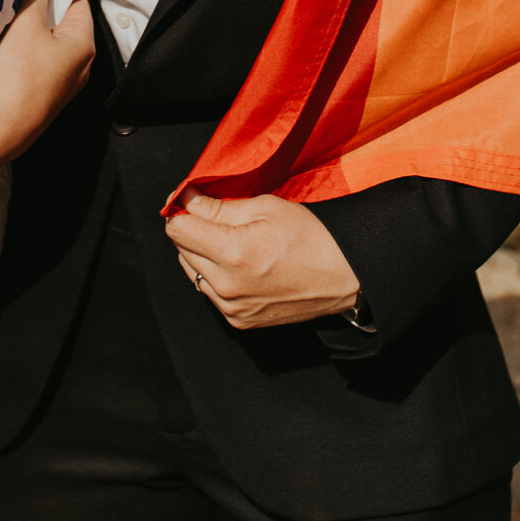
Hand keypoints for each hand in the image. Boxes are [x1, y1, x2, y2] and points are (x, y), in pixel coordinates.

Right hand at [0, 0, 94, 158]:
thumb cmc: (17, 79)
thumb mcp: (26, 23)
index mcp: (84, 46)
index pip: (77, 2)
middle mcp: (78, 68)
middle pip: (61, 24)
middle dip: (38, 8)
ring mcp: (59, 86)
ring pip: (45, 45)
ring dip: (26, 32)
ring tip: (4, 20)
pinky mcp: (39, 98)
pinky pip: (34, 65)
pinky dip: (20, 53)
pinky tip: (0, 48)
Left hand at [163, 191, 359, 329]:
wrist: (342, 277)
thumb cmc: (308, 236)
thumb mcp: (264, 207)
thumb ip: (217, 206)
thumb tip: (183, 199)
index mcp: (233, 252)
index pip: (177, 229)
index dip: (181, 210)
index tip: (190, 201)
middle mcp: (227, 286)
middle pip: (181, 250)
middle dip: (192, 231)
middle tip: (216, 218)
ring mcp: (231, 309)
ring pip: (192, 272)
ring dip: (201, 254)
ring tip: (231, 242)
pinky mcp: (239, 322)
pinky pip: (210, 293)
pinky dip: (216, 276)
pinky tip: (241, 265)